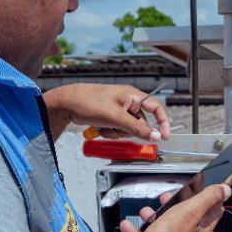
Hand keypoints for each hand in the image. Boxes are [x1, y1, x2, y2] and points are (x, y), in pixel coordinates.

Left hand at [44, 84, 170, 141]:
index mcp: (132, 95)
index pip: (156, 108)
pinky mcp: (109, 117)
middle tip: (118, 129)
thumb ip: (137, 128)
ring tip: (105, 126)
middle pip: (140, 123)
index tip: (164, 136)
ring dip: (118, 132)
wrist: (67, 104)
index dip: (163, 122)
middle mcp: (127, 101)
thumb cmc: (89, 102)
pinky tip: (100, 127)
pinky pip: (117, 130)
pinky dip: (110, 132)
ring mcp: (118, 110)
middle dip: (129, 130)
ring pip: (128, 129)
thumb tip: (155, 136)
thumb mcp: (116, 118)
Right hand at [118, 184, 229, 231]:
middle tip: (168, 197)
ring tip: (146, 212)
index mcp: (200, 230)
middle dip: (176, 205)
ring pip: (164, 228)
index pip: (212, 212)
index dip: (208, 198)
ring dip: (154, 217)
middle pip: (186, 219)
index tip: (200, 188)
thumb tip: (225, 190)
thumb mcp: (189, 213)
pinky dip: (136, 231)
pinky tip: (129, 225)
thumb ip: (207, 199)